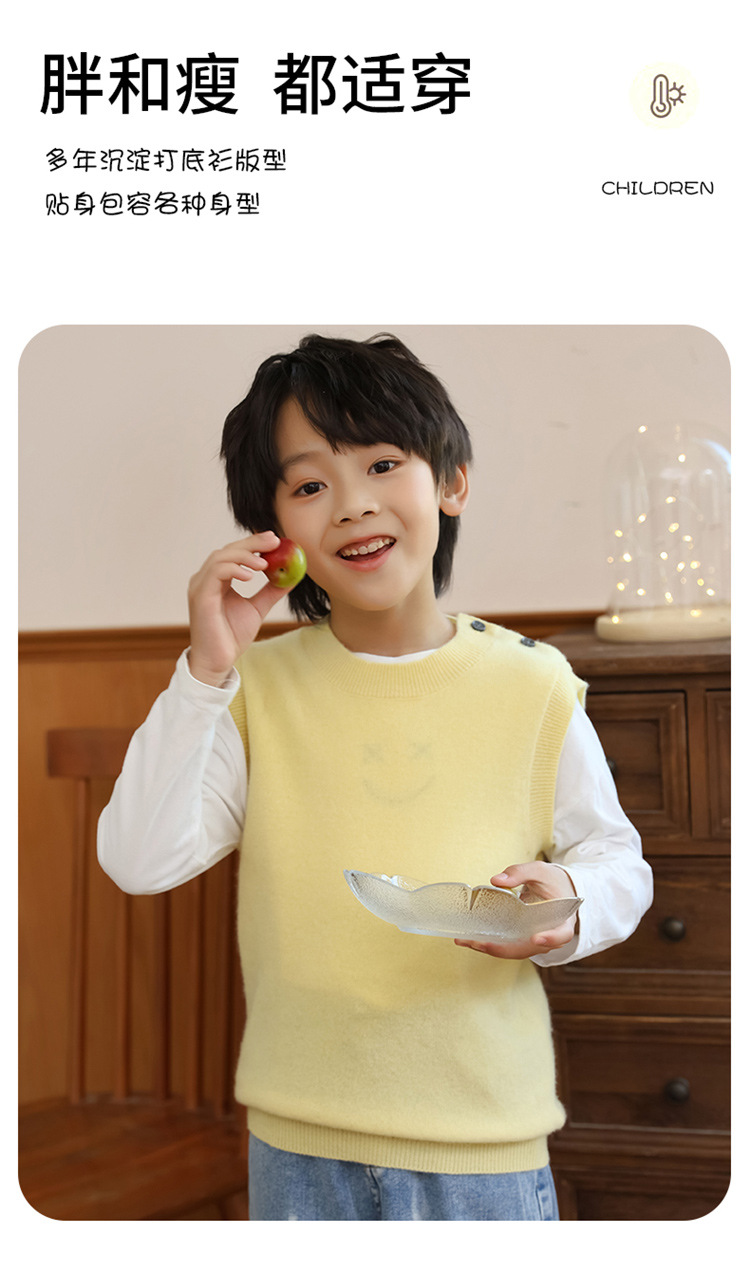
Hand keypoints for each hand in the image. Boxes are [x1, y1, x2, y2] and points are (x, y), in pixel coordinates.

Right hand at [187, 532, 290, 685]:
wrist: (219, 661)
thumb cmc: (232, 636)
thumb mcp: (257, 608)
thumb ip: (271, 591)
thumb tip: (291, 575)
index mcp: (217, 580)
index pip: (234, 553)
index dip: (254, 543)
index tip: (275, 540)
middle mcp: (206, 579)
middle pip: (228, 550)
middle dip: (252, 542)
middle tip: (275, 541)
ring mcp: (201, 586)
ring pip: (221, 557)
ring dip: (245, 556)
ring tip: (265, 563)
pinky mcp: (200, 596)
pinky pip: (216, 573)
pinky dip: (234, 569)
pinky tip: (251, 576)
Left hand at [454, 862, 577, 959]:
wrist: (558, 890)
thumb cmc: (552, 881)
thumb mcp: (540, 871)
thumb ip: (520, 873)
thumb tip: (496, 880)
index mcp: (562, 921)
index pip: (561, 935)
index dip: (550, 938)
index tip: (536, 938)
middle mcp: (550, 937)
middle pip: (529, 948)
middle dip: (503, 948)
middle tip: (480, 943)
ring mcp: (536, 942)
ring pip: (515, 951)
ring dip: (491, 948)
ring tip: (468, 941)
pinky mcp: (523, 940)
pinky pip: (509, 946)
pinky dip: (492, 944)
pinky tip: (472, 939)